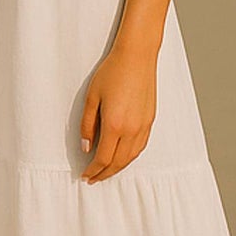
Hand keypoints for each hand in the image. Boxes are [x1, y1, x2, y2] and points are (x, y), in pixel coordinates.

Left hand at [79, 44, 156, 182]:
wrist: (137, 57)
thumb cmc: (112, 72)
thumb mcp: (91, 98)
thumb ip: (87, 125)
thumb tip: (86, 147)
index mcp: (115, 125)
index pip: (103, 158)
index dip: (93, 170)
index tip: (85, 176)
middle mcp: (132, 129)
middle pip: (118, 162)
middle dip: (105, 174)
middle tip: (93, 179)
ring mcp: (144, 126)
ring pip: (131, 157)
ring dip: (118, 167)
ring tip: (106, 171)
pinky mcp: (150, 120)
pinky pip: (140, 147)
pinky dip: (130, 157)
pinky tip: (122, 157)